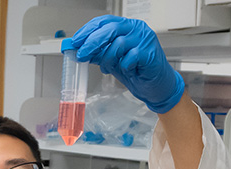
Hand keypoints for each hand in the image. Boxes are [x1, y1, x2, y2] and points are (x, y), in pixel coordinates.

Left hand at [69, 15, 183, 113]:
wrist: (154, 85)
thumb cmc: (135, 69)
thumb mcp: (111, 59)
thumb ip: (98, 52)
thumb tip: (79, 50)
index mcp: (126, 26)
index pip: (104, 21)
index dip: (88, 30)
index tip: (76, 41)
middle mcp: (136, 29)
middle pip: (110, 29)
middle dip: (92, 42)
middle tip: (81, 54)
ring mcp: (144, 39)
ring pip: (118, 44)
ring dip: (108, 59)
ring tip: (107, 69)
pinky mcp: (150, 52)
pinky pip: (129, 58)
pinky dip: (123, 66)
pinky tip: (126, 70)